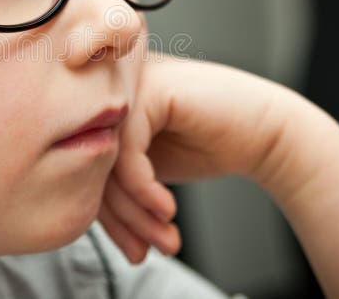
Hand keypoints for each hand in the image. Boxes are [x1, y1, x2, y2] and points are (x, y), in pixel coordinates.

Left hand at [98, 53, 305, 263]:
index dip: (107, 216)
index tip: (132, 249)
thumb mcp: (149, 170)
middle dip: (122, 220)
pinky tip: (168, 211)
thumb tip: (74, 216)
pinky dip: (145, 190)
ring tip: (163, 240)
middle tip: (144, 252)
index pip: (86, 164)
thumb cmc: (208, 146)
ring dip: (136, 213)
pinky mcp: (150, 91)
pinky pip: (129, 153)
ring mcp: (129, 87)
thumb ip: (112, 182)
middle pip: (93, 165)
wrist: (265, 132)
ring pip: (108, 163)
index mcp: (105, 106)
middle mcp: (111, 92)